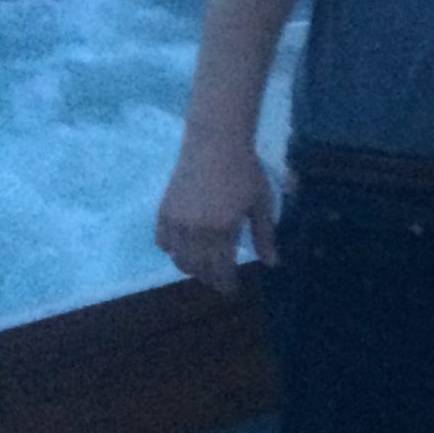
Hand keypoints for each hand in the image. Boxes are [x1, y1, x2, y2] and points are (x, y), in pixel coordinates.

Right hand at [154, 138, 278, 293]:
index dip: (227, 283)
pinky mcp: (163, 211)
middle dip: (210, 278)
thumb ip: (264, 236)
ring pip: (178, 259)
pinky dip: (172, 250)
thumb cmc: (245, 171)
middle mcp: (195, 231)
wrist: (215, 143)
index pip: (221, 269)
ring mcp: (176, 222)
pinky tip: (184, 249)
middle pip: (198, 268)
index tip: (233, 289)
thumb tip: (272, 263)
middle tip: (221, 280)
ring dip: (191, 267)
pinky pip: (162, 242)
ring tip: (204, 268)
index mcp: (222, 230)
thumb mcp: (260, 204)